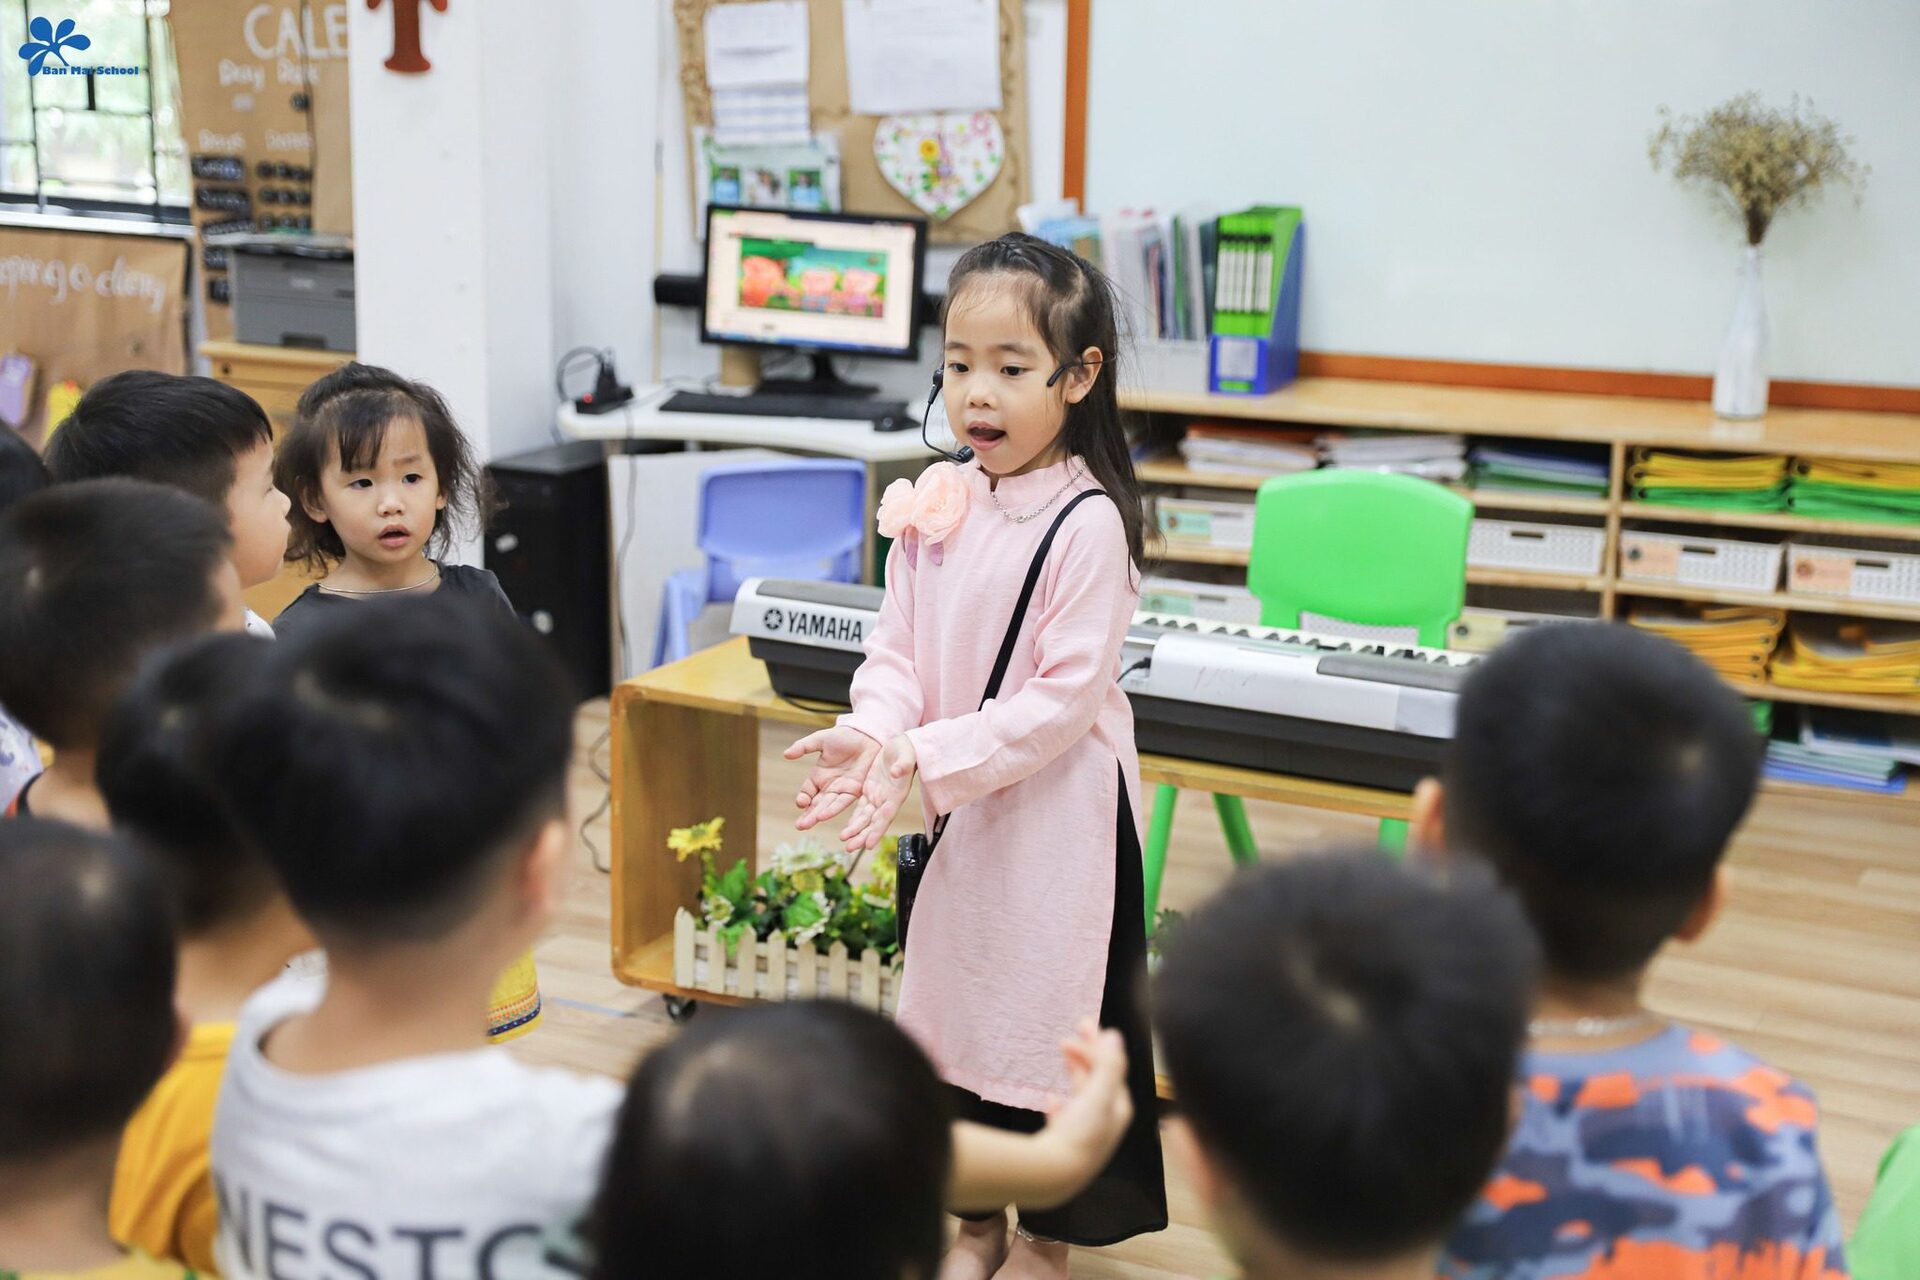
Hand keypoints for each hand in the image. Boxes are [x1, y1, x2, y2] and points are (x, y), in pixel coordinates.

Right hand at [784, 726, 880, 831]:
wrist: (867, 734)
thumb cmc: (844, 736)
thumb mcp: (821, 739)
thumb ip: (804, 746)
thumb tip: (786, 754)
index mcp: (819, 775)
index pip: (807, 791)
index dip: (803, 797)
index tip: (801, 802)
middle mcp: (829, 785)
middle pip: (816, 803)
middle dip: (808, 814)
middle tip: (800, 826)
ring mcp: (842, 789)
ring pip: (829, 806)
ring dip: (820, 815)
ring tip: (810, 824)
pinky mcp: (856, 789)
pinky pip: (844, 802)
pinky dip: (835, 809)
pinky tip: (827, 816)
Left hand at [837, 734, 916, 852]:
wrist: (904, 746)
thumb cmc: (907, 751)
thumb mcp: (906, 755)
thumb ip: (903, 765)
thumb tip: (897, 772)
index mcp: (897, 794)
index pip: (886, 816)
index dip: (878, 830)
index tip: (869, 844)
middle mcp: (888, 800)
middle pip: (874, 822)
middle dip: (863, 835)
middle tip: (850, 847)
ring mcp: (879, 797)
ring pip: (866, 819)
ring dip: (856, 831)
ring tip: (845, 842)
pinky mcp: (871, 792)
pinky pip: (861, 810)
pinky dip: (854, 821)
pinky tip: (846, 831)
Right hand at [1040, 1020, 1131, 1186]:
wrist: (1056, 1174)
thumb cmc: (1081, 1134)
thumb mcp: (1099, 1095)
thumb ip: (1109, 1064)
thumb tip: (1115, 1035)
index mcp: (1118, 1108)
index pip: (1113, 1068)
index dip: (1098, 1044)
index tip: (1082, 1025)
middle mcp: (1106, 1121)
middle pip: (1099, 1079)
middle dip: (1086, 1055)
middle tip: (1069, 1035)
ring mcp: (1086, 1132)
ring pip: (1083, 1094)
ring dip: (1075, 1072)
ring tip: (1064, 1055)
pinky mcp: (1066, 1142)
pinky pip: (1065, 1117)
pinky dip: (1060, 1104)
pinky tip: (1051, 1100)